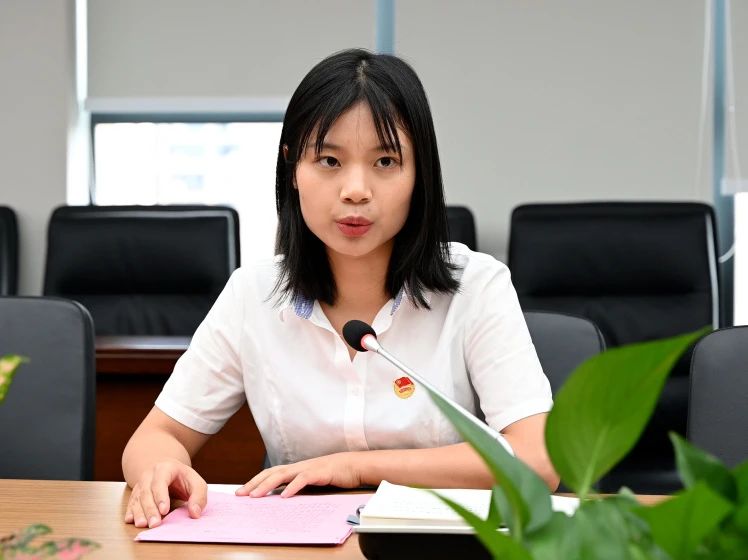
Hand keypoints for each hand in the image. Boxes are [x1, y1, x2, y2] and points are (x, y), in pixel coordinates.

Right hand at [125, 459, 206, 527]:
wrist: (168, 469)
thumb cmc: (183, 478)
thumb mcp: (196, 483)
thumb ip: (198, 497)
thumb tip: (195, 513)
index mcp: (165, 468)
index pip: (160, 482)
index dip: (161, 497)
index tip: (164, 511)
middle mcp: (149, 475)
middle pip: (147, 492)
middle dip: (150, 509)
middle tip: (155, 524)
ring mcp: (141, 484)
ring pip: (137, 498)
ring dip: (139, 512)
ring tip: (142, 524)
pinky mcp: (136, 493)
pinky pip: (131, 502)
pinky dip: (130, 511)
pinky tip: (130, 520)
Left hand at [236, 452, 361, 497]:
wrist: (353, 465)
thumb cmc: (333, 474)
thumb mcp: (311, 480)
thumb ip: (297, 485)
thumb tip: (282, 496)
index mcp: (295, 468)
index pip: (270, 473)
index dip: (255, 481)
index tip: (241, 492)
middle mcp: (298, 466)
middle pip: (271, 473)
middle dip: (254, 483)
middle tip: (240, 494)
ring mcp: (308, 468)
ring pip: (282, 475)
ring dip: (267, 485)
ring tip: (256, 495)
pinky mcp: (319, 472)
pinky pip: (303, 479)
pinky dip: (292, 487)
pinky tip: (284, 495)